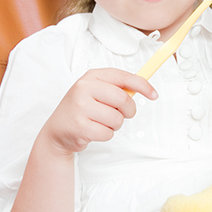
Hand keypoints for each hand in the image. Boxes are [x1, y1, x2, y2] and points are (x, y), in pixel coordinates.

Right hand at [41, 68, 156, 156]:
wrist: (57, 130)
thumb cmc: (82, 109)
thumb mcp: (95, 92)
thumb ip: (116, 88)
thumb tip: (143, 87)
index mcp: (92, 76)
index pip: (123, 77)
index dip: (143, 85)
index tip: (154, 94)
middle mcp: (84, 88)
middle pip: (123, 99)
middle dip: (128, 111)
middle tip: (121, 115)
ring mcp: (80, 107)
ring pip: (117, 119)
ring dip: (115, 125)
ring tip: (101, 123)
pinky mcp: (80, 126)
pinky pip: (107, 133)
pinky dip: (105, 135)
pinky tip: (93, 131)